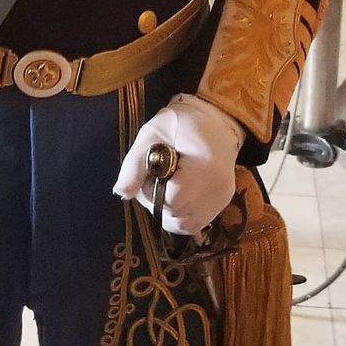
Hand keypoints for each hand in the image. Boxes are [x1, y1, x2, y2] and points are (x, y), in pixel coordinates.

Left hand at [113, 93, 243, 236]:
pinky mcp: (223, 203)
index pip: (171, 201)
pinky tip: (176, 196)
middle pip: (177, 216)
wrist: (215, 120)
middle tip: (156, 179)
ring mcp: (223, 198)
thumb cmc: (180, 124)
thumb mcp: (150, 135)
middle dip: (158, 203)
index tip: (151, 173)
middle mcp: (218, 188)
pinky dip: (180, 215)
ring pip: (185, 225)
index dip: (152, 192)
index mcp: (203, 167)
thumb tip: (122, 193)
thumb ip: (134, 165)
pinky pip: (195, 223)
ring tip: (165, 187)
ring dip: (168, 212)